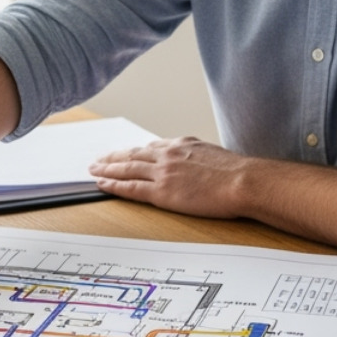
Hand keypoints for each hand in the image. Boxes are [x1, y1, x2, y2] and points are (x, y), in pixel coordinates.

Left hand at [89, 137, 249, 218]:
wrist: (243, 181)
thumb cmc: (236, 173)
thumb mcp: (213, 155)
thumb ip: (197, 156)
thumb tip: (194, 162)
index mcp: (181, 145)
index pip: (150, 148)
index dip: (134, 152)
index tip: (124, 153)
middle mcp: (168, 155)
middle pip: (133, 155)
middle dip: (113, 158)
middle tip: (98, 160)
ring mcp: (163, 173)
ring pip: (127, 169)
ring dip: (107, 169)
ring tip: (94, 170)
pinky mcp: (162, 191)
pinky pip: (131, 188)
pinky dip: (114, 185)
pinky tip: (103, 184)